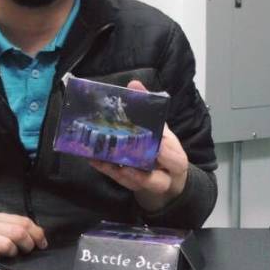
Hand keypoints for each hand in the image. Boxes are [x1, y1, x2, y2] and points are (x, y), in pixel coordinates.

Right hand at [0, 213, 47, 257]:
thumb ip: (16, 230)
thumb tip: (39, 237)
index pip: (23, 221)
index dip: (37, 233)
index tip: (42, 244)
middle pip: (19, 231)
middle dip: (29, 243)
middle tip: (28, 251)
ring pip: (8, 243)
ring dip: (14, 252)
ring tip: (11, 255)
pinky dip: (0, 258)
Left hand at [89, 80, 188, 211]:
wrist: (166, 178)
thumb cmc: (163, 149)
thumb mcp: (161, 128)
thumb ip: (149, 108)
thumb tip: (134, 83)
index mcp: (176, 158)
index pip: (176, 160)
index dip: (167, 154)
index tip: (159, 146)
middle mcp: (164, 176)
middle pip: (156, 180)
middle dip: (140, 171)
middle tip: (124, 160)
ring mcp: (147, 184)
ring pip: (136, 184)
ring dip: (118, 173)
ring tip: (102, 158)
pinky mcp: (132, 186)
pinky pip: (119, 181)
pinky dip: (106, 170)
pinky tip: (93, 159)